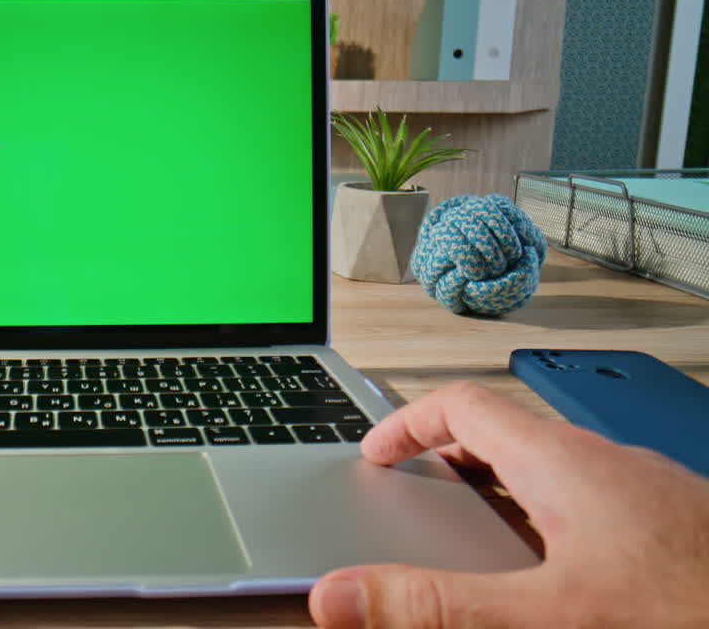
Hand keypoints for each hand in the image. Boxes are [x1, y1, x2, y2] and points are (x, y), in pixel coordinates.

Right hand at [308, 382, 708, 627]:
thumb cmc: (691, 609)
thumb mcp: (549, 618)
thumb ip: (437, 607)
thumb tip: (340, 594)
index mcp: (566, 465)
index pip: (465, 406)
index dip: (407, 424)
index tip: (375, 456)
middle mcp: (608, 468)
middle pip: (507, 436)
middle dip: (449, 461)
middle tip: (413, 499)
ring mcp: (648, 499)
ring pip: (554, 476)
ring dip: (501, 495)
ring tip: (474, 542)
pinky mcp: (677, 532)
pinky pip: (595, 511)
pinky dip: (551, 528)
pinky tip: (565, 583)